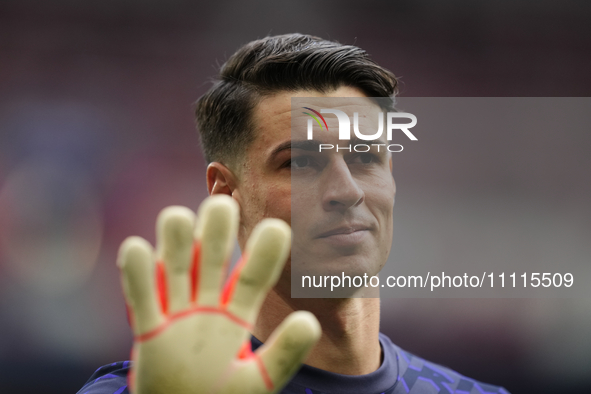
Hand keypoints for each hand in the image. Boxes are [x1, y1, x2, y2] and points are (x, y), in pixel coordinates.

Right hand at [118, 195, 320, 392]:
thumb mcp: (258, 381)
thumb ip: (284, 353)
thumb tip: (310, 321)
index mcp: (237, 316)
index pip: (253, 277)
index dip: (264, 253)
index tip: (277, 227)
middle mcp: (207, 306)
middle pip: (211, 260)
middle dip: (214, 234)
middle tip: (222, 204)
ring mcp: (177, 314)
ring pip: (175, 270)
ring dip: (176, 244)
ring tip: (178, 217)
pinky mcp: (148, 330)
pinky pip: (141, 298)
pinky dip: (137, 274)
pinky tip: (137, 249)